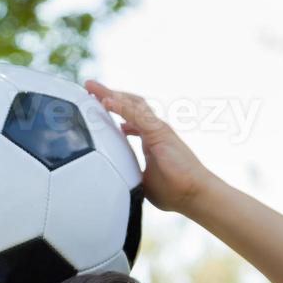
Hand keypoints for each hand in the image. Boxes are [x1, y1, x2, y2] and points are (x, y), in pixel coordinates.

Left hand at [84, 79, 213, 215]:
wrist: (193, 194)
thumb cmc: (174, 190)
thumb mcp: (142, 180)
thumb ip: (129, 173)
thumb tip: (114, 180)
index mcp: (150, 138)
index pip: (129, 117)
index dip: (113, 109)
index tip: (96, 106)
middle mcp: (154, 129)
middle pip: (129, 104)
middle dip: (108, 95)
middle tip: (89, 88)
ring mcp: (157, 128)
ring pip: (132, 104)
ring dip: (111, 95)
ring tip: (92, 88)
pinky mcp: (159, 132)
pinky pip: (136, 114)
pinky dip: (120, 107)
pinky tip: (106, 101)